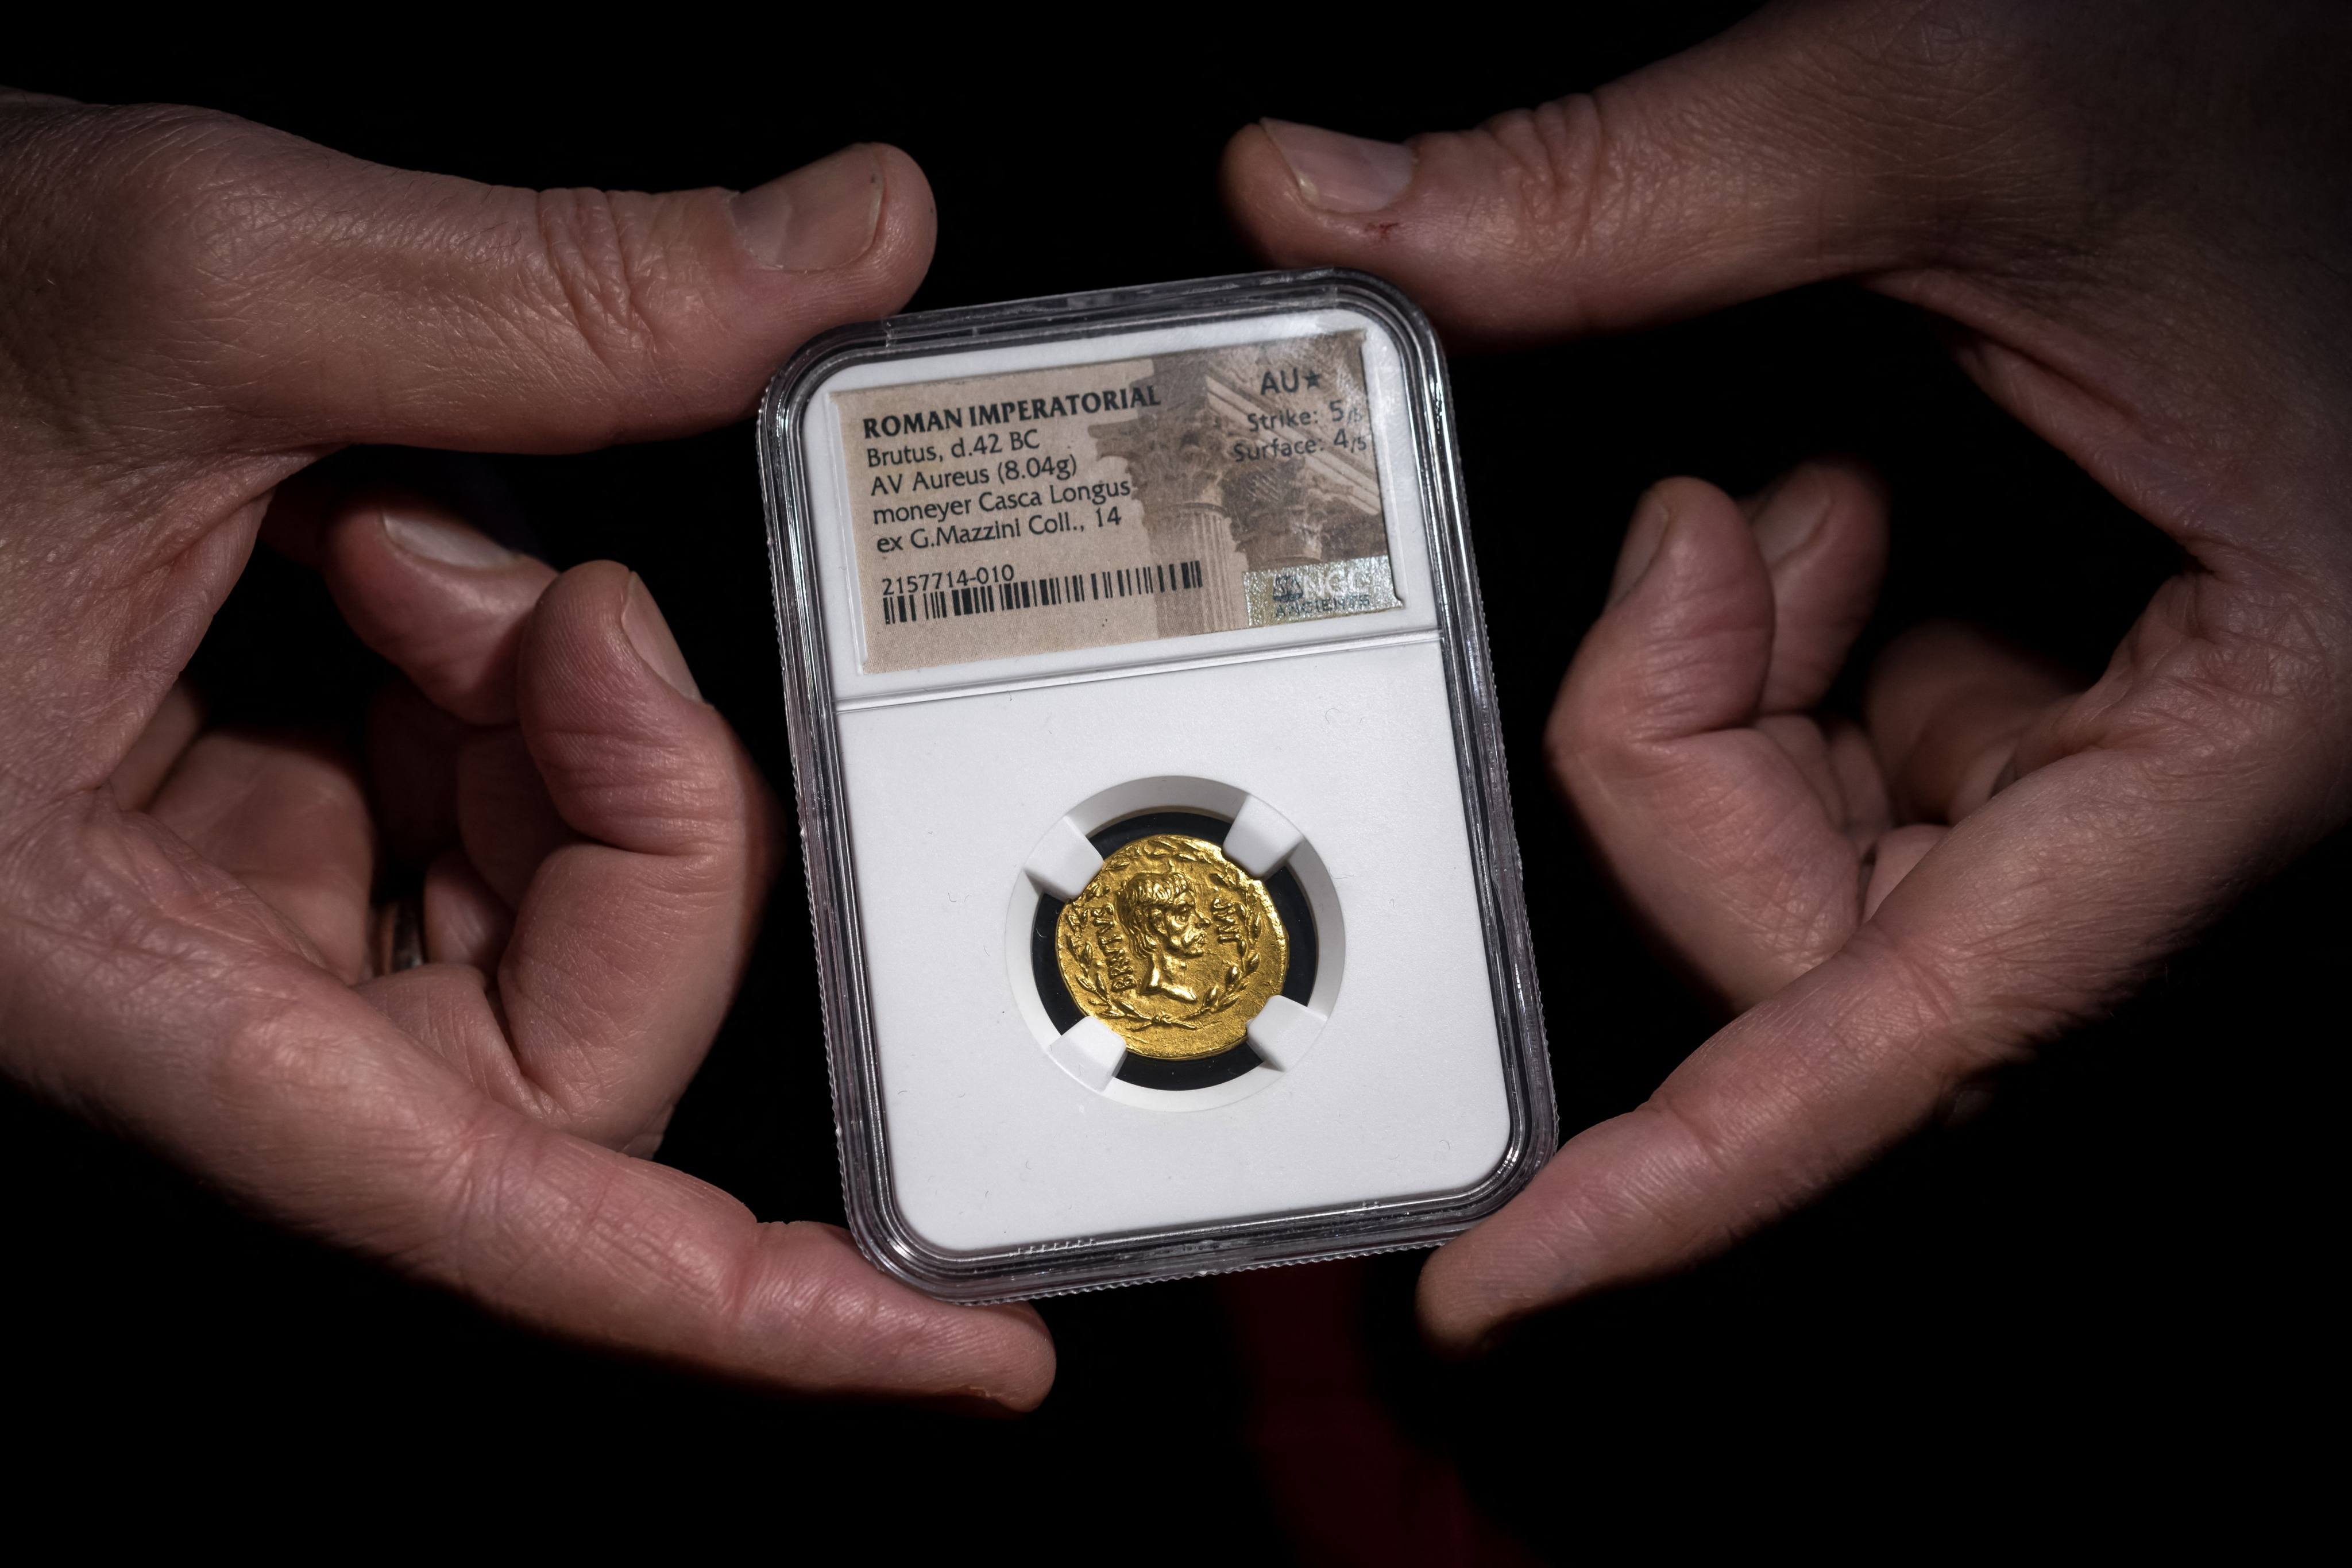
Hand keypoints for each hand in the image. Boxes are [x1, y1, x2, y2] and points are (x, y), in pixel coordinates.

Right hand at [0, 91, 1052, 1403]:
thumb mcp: (190, 289)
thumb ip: (548, 295)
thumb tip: (861, 232)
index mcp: (120, 973)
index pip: (506, 1213)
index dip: (756, 1309)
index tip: (975, 1347)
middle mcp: (200, 988)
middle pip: (572, 1041)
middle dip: (640, 813)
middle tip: (547, 609)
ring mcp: (250, 911)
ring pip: (549, 918)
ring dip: (562, 721)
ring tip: (405, 537)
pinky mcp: (278, 825)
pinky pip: (485, 819)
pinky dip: (508, 688)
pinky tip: (400, 559)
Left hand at [1221, 1, 2351, 1346]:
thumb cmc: (2298, 87)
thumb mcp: (1968, 114)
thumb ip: (1635, 191)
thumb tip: (1310, 198)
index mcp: (2247, 729)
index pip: (1912, 1037)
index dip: (1685, 1184)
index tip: (1491, 1286)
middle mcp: (2172, 795)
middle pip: (1813, 934)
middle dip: (1682, 744)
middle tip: (1712, 533)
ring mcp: (2102, 763)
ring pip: (1807, 854)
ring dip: (1729, 679)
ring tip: (1807, 488)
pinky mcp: (2045, 710)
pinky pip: (1846, 767)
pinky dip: (1778, 652)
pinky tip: (1839, 509)